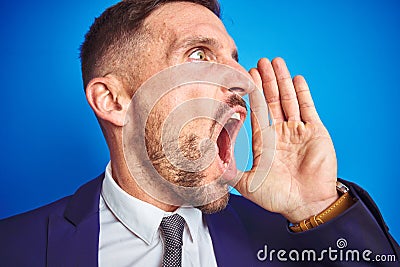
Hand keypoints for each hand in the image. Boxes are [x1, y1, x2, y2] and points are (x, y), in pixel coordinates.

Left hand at [235, 57, 338, 222]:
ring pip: (289, 99)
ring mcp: (298, 130)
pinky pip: (308, 108)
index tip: (245, 76)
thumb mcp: (247, 184)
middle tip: (259, 61)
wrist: (305, 206)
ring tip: (276, 62)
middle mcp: (280, 132)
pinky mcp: (315, 132)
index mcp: (264, 141)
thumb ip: (228, 172)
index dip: (251, 93)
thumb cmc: (278, 197)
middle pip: (271, 100)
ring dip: (282, 81)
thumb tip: (207, 163)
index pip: (256, 110)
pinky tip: (296, 78)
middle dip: (265, 81)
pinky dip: (302, 93)